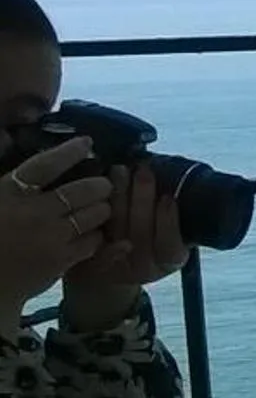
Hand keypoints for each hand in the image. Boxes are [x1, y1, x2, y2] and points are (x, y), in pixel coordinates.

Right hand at [0, 137, 116, 323]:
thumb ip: (4, 173)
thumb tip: (6, 137)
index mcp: (8, 193)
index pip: (45, 165)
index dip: (69, 151)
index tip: (87, 143)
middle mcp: (33, 213)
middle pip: (81, 190)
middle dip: (99, 184)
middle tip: (103, 183)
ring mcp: (50, 237)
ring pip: (93, 215)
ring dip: (102, 208)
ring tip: (102, 207)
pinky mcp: (62, 260)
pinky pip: (93, 241)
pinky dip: (96, 235)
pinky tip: (92, 232)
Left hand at [63, 163, 190, 329]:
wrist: (106, 269)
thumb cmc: (141, 237)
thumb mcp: (164, 231)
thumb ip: (167, 211)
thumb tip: (163, 176)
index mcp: (169, 260)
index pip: (170, 245)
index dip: (169, 221)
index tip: (168, 197)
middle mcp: (144, 268)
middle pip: (142, 234)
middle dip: (142, 199)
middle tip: (142, 170)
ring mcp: (114, 266)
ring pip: (117, 231)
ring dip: (119, 197)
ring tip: (119, 170)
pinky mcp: (89, 261)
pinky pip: (93, 240)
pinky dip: (96, 216)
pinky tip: (98, 193)